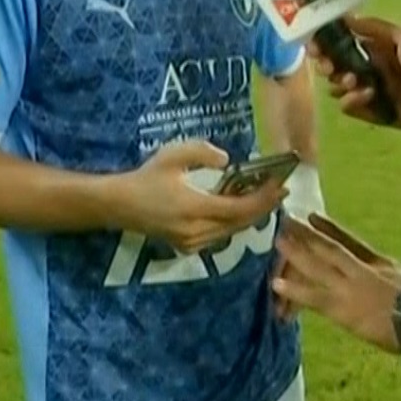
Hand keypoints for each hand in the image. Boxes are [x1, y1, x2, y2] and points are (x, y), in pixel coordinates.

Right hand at [111, 140, 287, 253]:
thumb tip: (228, 161)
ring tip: (266, 198)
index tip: (280, 185)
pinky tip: (241, 209)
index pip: (239, 209)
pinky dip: (235, 223)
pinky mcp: (187, 247)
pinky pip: (220, 236)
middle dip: (264, 208)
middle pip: (241, 223)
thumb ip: (203, 153)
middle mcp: (197, 231)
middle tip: (281, 191)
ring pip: (232, 232)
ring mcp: (192, 243)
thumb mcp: (173, 155)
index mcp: (194, 208)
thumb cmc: (146, 177)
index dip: (264, 199)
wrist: (118, 205)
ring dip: (251, 216)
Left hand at [272, 213, 400, 353]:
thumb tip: (385, 284)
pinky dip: (294, 290)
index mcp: (380, 263)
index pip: (351, 242)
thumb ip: (392, 281)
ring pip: (318, 265)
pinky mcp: (343, 306)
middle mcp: (362, 269)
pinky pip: (313, 296)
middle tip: (287, 220)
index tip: (314, 217)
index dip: (331, 229)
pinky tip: (276, 284)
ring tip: (278, 241)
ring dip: (296, 252)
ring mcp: (350, 286)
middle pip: (330, 247)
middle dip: (308, 234)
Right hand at [309, 16, 400, 137]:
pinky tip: (368, 96)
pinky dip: (352, 101)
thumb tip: (346, 18)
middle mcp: (365, 69)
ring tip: (356, 81)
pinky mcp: (368, 113)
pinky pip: (347, 107)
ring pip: (336, 87)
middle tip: (329, 67)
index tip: (315, 45)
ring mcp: (365, 92)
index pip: (339, 44)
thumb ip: (374, 27)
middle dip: (325, 64)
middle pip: (331, 66)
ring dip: (340, 82)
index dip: (324, 44)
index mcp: (372, 49)